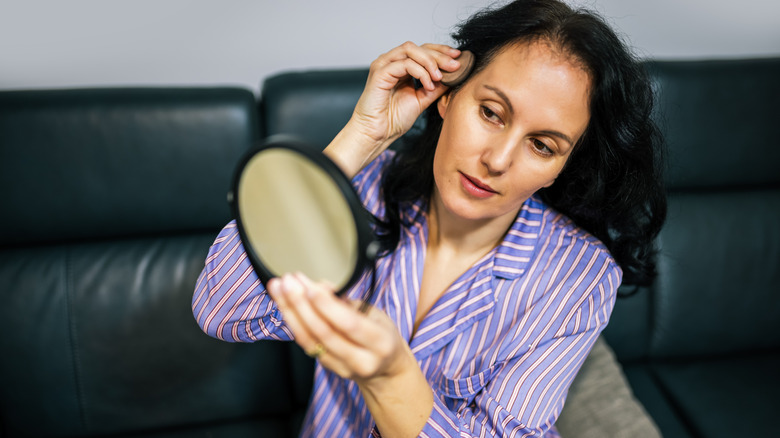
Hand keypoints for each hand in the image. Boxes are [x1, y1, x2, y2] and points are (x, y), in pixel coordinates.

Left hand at [265, 273, 416, 382]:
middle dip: (302, 304)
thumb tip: (321, 287)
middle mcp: (361, 359)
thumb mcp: (376, 315)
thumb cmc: (382, 335)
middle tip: (287, 282)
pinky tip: (284, 305)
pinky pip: (306, 345)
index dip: (327, 306)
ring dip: (290, 311)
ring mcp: (343, 368)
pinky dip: (293, 322)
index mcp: (380, 342)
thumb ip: (348, 303)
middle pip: (324, 332)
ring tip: (278, 289)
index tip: (309, 286)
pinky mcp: (328, 368)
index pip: (349, 324)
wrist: (386, 371)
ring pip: (310, 340)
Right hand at [325, 42, 462, 176]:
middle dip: (440, 55)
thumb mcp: (422, 99)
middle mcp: (391, 62)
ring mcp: (384, 65)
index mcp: (401, 67)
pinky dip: (420, 72)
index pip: (423, 50)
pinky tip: (428, 85)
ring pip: (411, 50)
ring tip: (440, 77)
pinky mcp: (380, 72)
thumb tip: (454, 75)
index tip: (458, 58)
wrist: (377, 134)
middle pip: (419, 47)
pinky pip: (405, 64)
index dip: (441, 51)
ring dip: (430, 61)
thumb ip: (436, 86)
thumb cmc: (393, 120)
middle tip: (455, 66)